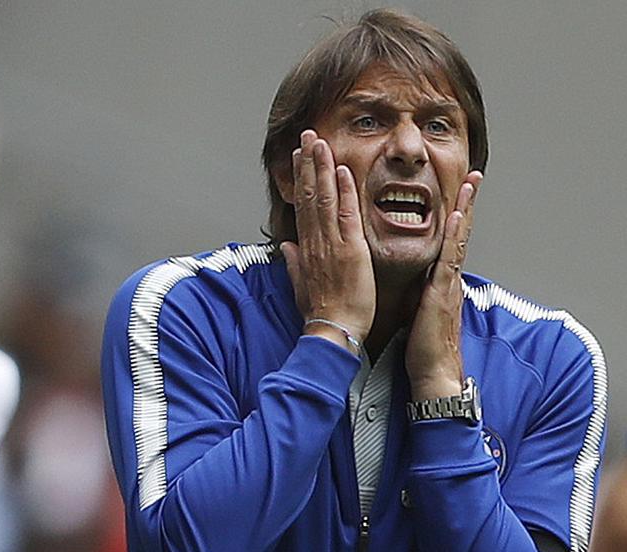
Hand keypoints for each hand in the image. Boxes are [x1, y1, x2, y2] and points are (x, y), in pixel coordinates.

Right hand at [280, 130, 375, 349]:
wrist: (333, 330)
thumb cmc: (321, 313)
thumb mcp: (301, 286)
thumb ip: (293, 264)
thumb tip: (286, 248)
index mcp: (306, 249)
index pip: (302, 206)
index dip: (301, 178)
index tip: (299, 156)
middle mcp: (315, 241)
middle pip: (309, 194)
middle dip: (307, 163)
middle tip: (307, 135)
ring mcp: (331, 243)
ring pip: (323, 198)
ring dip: (321, 167)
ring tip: (319, 141)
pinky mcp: (350, 250)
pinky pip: (346, 214)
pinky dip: (344, 191)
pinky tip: (342, 170)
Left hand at [405, 171, 482, 398]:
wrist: (432, 374)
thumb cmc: (422, 348)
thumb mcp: (416, 310)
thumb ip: (416, 291)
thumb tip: (410, 278)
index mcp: (440, 281)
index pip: (448, 242)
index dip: (454, 216)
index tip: (456, 192)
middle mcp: (449, 278)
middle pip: (460, 234)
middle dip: (466, 203)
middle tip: (472, 176)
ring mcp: (449, 284)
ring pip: (459, 240)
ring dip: (465, 211)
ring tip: (470, 184)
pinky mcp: (443, 294)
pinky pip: (449, 260)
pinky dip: (455, 238)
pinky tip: (457, 218)